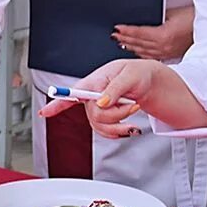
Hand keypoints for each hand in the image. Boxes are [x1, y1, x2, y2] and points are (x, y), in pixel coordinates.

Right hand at [40, 58, 206, 137]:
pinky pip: (107, 133)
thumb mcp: (132, 75)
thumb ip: (114, 88)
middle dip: (114, 113)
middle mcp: (95, 95)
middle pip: (91, 114)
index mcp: (97, 80)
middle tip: (132, 105)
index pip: (73, 92)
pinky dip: (120, 132)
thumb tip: (100, 102)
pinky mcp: (111, 119)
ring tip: (135, 111)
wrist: (161, 86)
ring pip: (99, 126)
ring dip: (119, 122)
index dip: (58, 102)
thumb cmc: (146, 73)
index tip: (46, 112)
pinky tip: (130, 127)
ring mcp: (103, 108)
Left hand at [113, 4, 194, 60]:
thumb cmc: (193, 19)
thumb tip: (144, 16)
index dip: (126, 31)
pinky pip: (151, 56)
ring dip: (130, 46)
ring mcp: (166, 52)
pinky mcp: (170, 55)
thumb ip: (156, 16)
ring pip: (143, 51)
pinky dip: (141, 53)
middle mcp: (163, 46)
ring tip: (120, 42)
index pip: (139, 33)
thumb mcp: (172, 13)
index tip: (117, 28)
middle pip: (138, 43)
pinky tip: (135, 51)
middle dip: (125, 38)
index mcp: (163, 35)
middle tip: (114, 35)